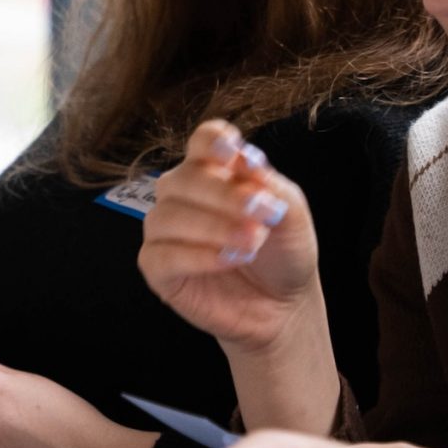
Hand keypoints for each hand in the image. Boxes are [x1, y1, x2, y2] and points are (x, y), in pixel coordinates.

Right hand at [137, 122, 318, 351]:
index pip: (202, 142)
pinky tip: (227, 261)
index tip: (233, 154)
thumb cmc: (282, 253)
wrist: (283, 305)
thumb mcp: (291, 214)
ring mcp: (165, 232)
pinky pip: (160, 255)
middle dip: (224, 195)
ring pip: (167, 216)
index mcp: (215, 172)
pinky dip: (195, 256)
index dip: (212, 142)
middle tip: (262, 214)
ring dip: (213, 228)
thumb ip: (268, 184)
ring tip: (251, 245)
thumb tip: (244, 159)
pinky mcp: (157, 268)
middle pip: (183, 178)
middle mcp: (183, 196)